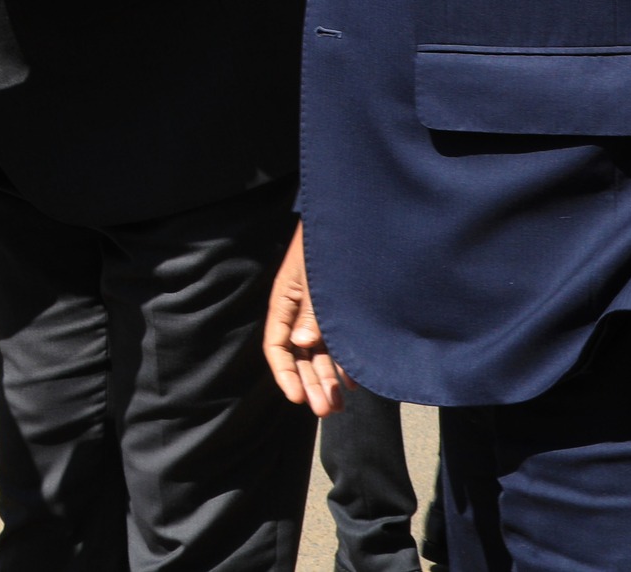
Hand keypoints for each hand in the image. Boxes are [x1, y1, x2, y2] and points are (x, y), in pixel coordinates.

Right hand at [263, 221, 346, 415]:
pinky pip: (337, 342)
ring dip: (328, 378)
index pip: (277, 345)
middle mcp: (300, 311)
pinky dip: (344, 361)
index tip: (298, 397)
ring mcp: (319, 312)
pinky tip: (353, 381)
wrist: (348, 218)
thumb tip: (302, 343)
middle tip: (326, 411)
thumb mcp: (315, 275)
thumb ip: (311, 310)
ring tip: (339, 405)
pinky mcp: (338, 311)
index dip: (285, 373)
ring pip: (319, 353)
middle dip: (311, 384)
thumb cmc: (324, 243)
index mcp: (285, 301)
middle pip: (300, 356)